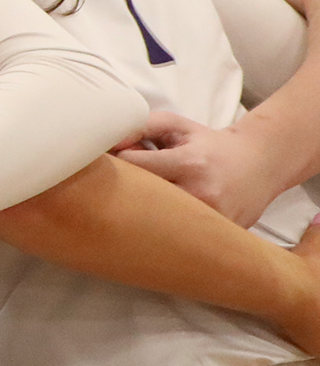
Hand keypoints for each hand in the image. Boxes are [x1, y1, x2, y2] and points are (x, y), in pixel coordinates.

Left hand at [119, 108, 287, 227]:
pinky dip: (163, 232)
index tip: (116, 162)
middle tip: (120, 186)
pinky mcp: (220, 236)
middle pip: (140, 200)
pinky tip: (163, 221)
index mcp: (189, 163)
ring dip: (141, 215)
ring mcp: (212, 220)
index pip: (133, 167)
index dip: (116, 163)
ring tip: (143, 203)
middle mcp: (201, 194)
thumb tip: (106, 143)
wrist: (260, 164)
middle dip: (123, 192)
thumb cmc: (209, 145)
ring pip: (155, 224)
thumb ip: (139, 127)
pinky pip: (178, 240)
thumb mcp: (176, 126)